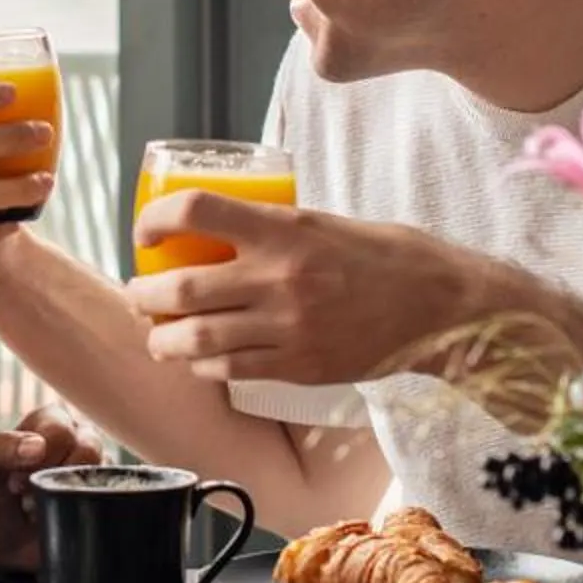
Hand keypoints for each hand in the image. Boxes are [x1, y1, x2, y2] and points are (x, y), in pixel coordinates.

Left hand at [0, 403, 105, 568]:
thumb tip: (37, 446)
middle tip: (27, 496)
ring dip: (68, 496)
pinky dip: (85, 511)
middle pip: (89, 448)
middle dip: (54, 478)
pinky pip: (112, 498)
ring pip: (102, 474)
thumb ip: (1, 449)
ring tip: (40, 509)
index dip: (40, 456)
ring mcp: (96, 468)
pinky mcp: (107, 495)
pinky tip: (62, 518)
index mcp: (48, 422)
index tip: (16, 481)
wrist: (3, 546)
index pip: (61, 429)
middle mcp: (78, 439)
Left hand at [126, 190, 513, 388]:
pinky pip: (231, 371)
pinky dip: (203, 366)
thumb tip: (219, 231)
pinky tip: (200, 359)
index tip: (145, 233)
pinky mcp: (299, 366)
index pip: (195, 212)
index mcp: (285, 230)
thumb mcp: (326, 222)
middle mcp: (280, 278)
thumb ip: (274, 229)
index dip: (155, 221)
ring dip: (163, 339)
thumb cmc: (387, 255)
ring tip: (157, 335)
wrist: (442, 308)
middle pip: (180, 288)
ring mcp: (288, 328)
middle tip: (140, 293)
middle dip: (145, 295)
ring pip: (195, 340)